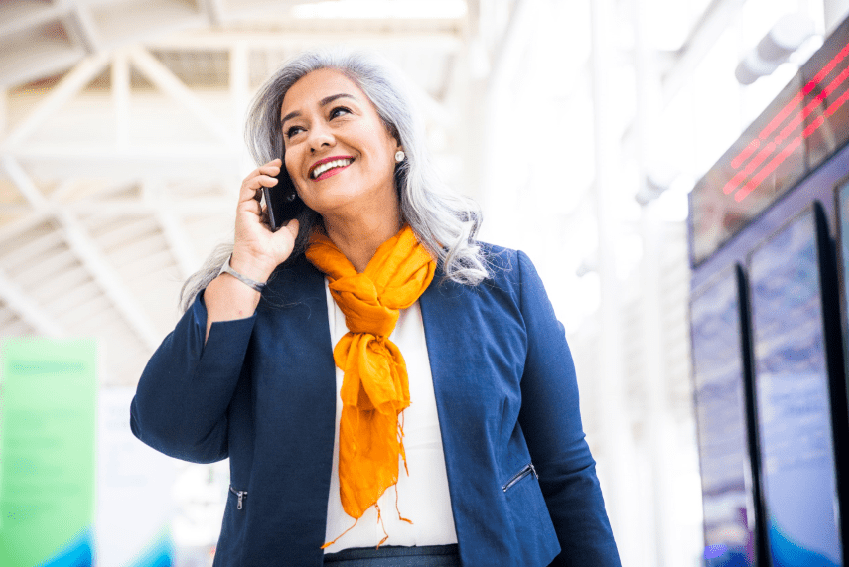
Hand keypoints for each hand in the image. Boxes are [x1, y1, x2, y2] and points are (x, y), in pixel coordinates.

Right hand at [231, 158, 300, 281]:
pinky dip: (259, 179)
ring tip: (276, 168)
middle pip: (258, 182)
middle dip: (268, 170)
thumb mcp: (288, 236)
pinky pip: (248, 186)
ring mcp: (246, 207)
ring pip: (251, 181)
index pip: (266, 191)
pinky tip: (272, 180)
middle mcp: (253, 209)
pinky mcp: (242, 207)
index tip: (285, 173)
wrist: (260, 262)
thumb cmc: (271, 253)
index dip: (274, 180)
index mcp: (262, 215)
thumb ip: (290, 225)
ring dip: (263, 171)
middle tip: (280, 164)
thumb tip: (294, 217)